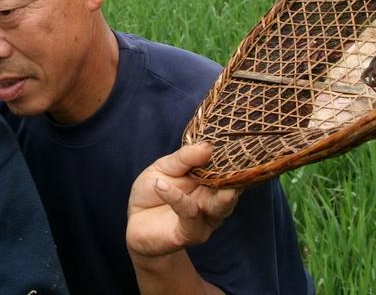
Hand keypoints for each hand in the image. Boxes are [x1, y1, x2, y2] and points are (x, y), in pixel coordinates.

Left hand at [126, 143, 239, 257]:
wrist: (135, 222)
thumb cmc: (153, 191)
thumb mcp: (166, 167)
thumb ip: (185, 158)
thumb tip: (208, 146)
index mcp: (212, 182)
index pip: (230, 169)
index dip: (235, 157)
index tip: (240, 141)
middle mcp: (215, 202)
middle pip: (234, 189)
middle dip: (238, 176)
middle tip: (239, 160)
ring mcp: (206, 220)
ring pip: (220, 206)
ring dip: (219, 191)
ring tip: (206, 174)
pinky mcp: (191, 233)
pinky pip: (188, 213)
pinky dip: (175, 197)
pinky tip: (159, 184)